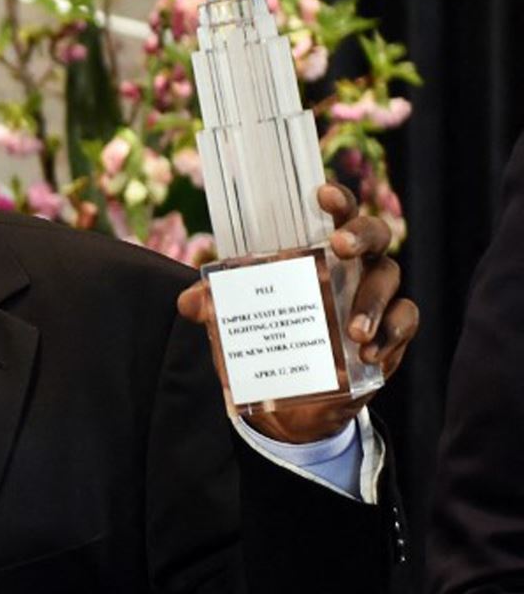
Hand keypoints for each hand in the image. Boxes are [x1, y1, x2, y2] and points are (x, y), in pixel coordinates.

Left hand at [176, 182, 419, 443]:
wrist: (293, 399)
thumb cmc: (270, 339)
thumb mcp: (237, 323)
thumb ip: (213, 308)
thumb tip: (189, 302)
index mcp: (320, 251)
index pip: (335, 214)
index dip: (335, 199)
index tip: (321, 193)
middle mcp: (354, 266)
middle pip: (375, 235)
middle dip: (361, 235)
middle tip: (341, 247)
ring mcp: (377, 296)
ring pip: (389, 280)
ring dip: (372, 302)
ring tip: (352, 332)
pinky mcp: (392, 331)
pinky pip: (405, 321)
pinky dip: (391, 334)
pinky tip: (368, 353)